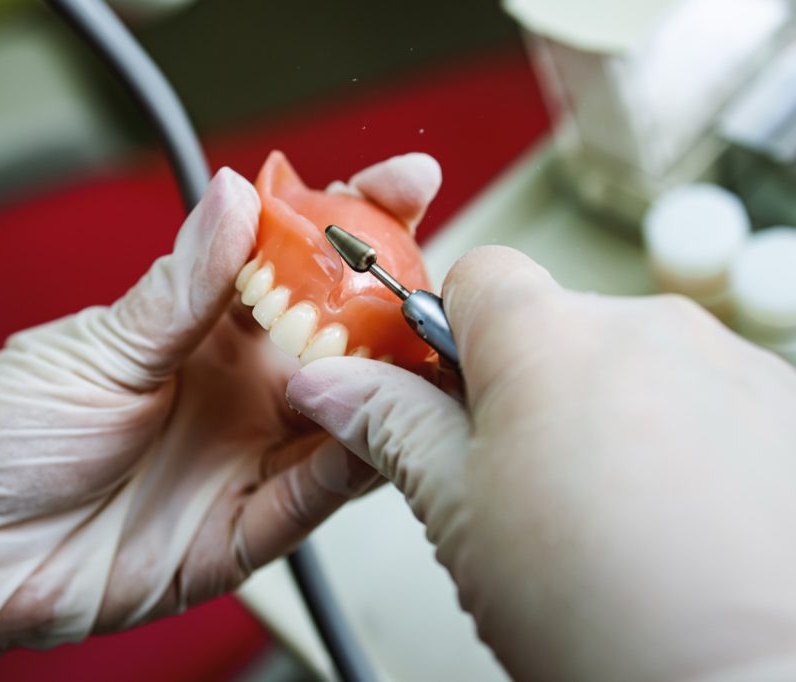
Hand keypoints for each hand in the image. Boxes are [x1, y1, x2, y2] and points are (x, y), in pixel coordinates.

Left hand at [0, 156, 440, 679]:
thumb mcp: (96, 347)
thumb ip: (182, 286)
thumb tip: (238, 196)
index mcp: (201, 332)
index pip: (294, 265)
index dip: (350, 222)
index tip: (402, 182)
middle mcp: (236, 392)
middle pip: (341, 340)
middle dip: (396, 303)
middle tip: (439, 277)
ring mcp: (243, 460)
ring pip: (344, 420)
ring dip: (389, 390)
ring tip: (432, 355)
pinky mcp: (237, 533)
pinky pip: (309, 500)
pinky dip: (348, 469)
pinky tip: (378, 436)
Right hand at [287, 246, 795, 681]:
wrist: (753, 681)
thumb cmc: (604, 610)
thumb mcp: (458, 515)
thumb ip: (391, 425)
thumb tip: (331, 384)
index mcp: (546, 339)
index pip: (478, 276)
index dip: (452, 335)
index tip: (451, 394)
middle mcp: (647, 328)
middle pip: (559, 326)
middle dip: (534, 386)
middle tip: (527, 480)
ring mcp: (730, 363)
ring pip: (637, 365)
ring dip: (615, 415)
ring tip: (613, 513)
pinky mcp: (788, 406)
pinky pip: (710, 397)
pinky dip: (688, 438)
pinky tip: (680, 516)